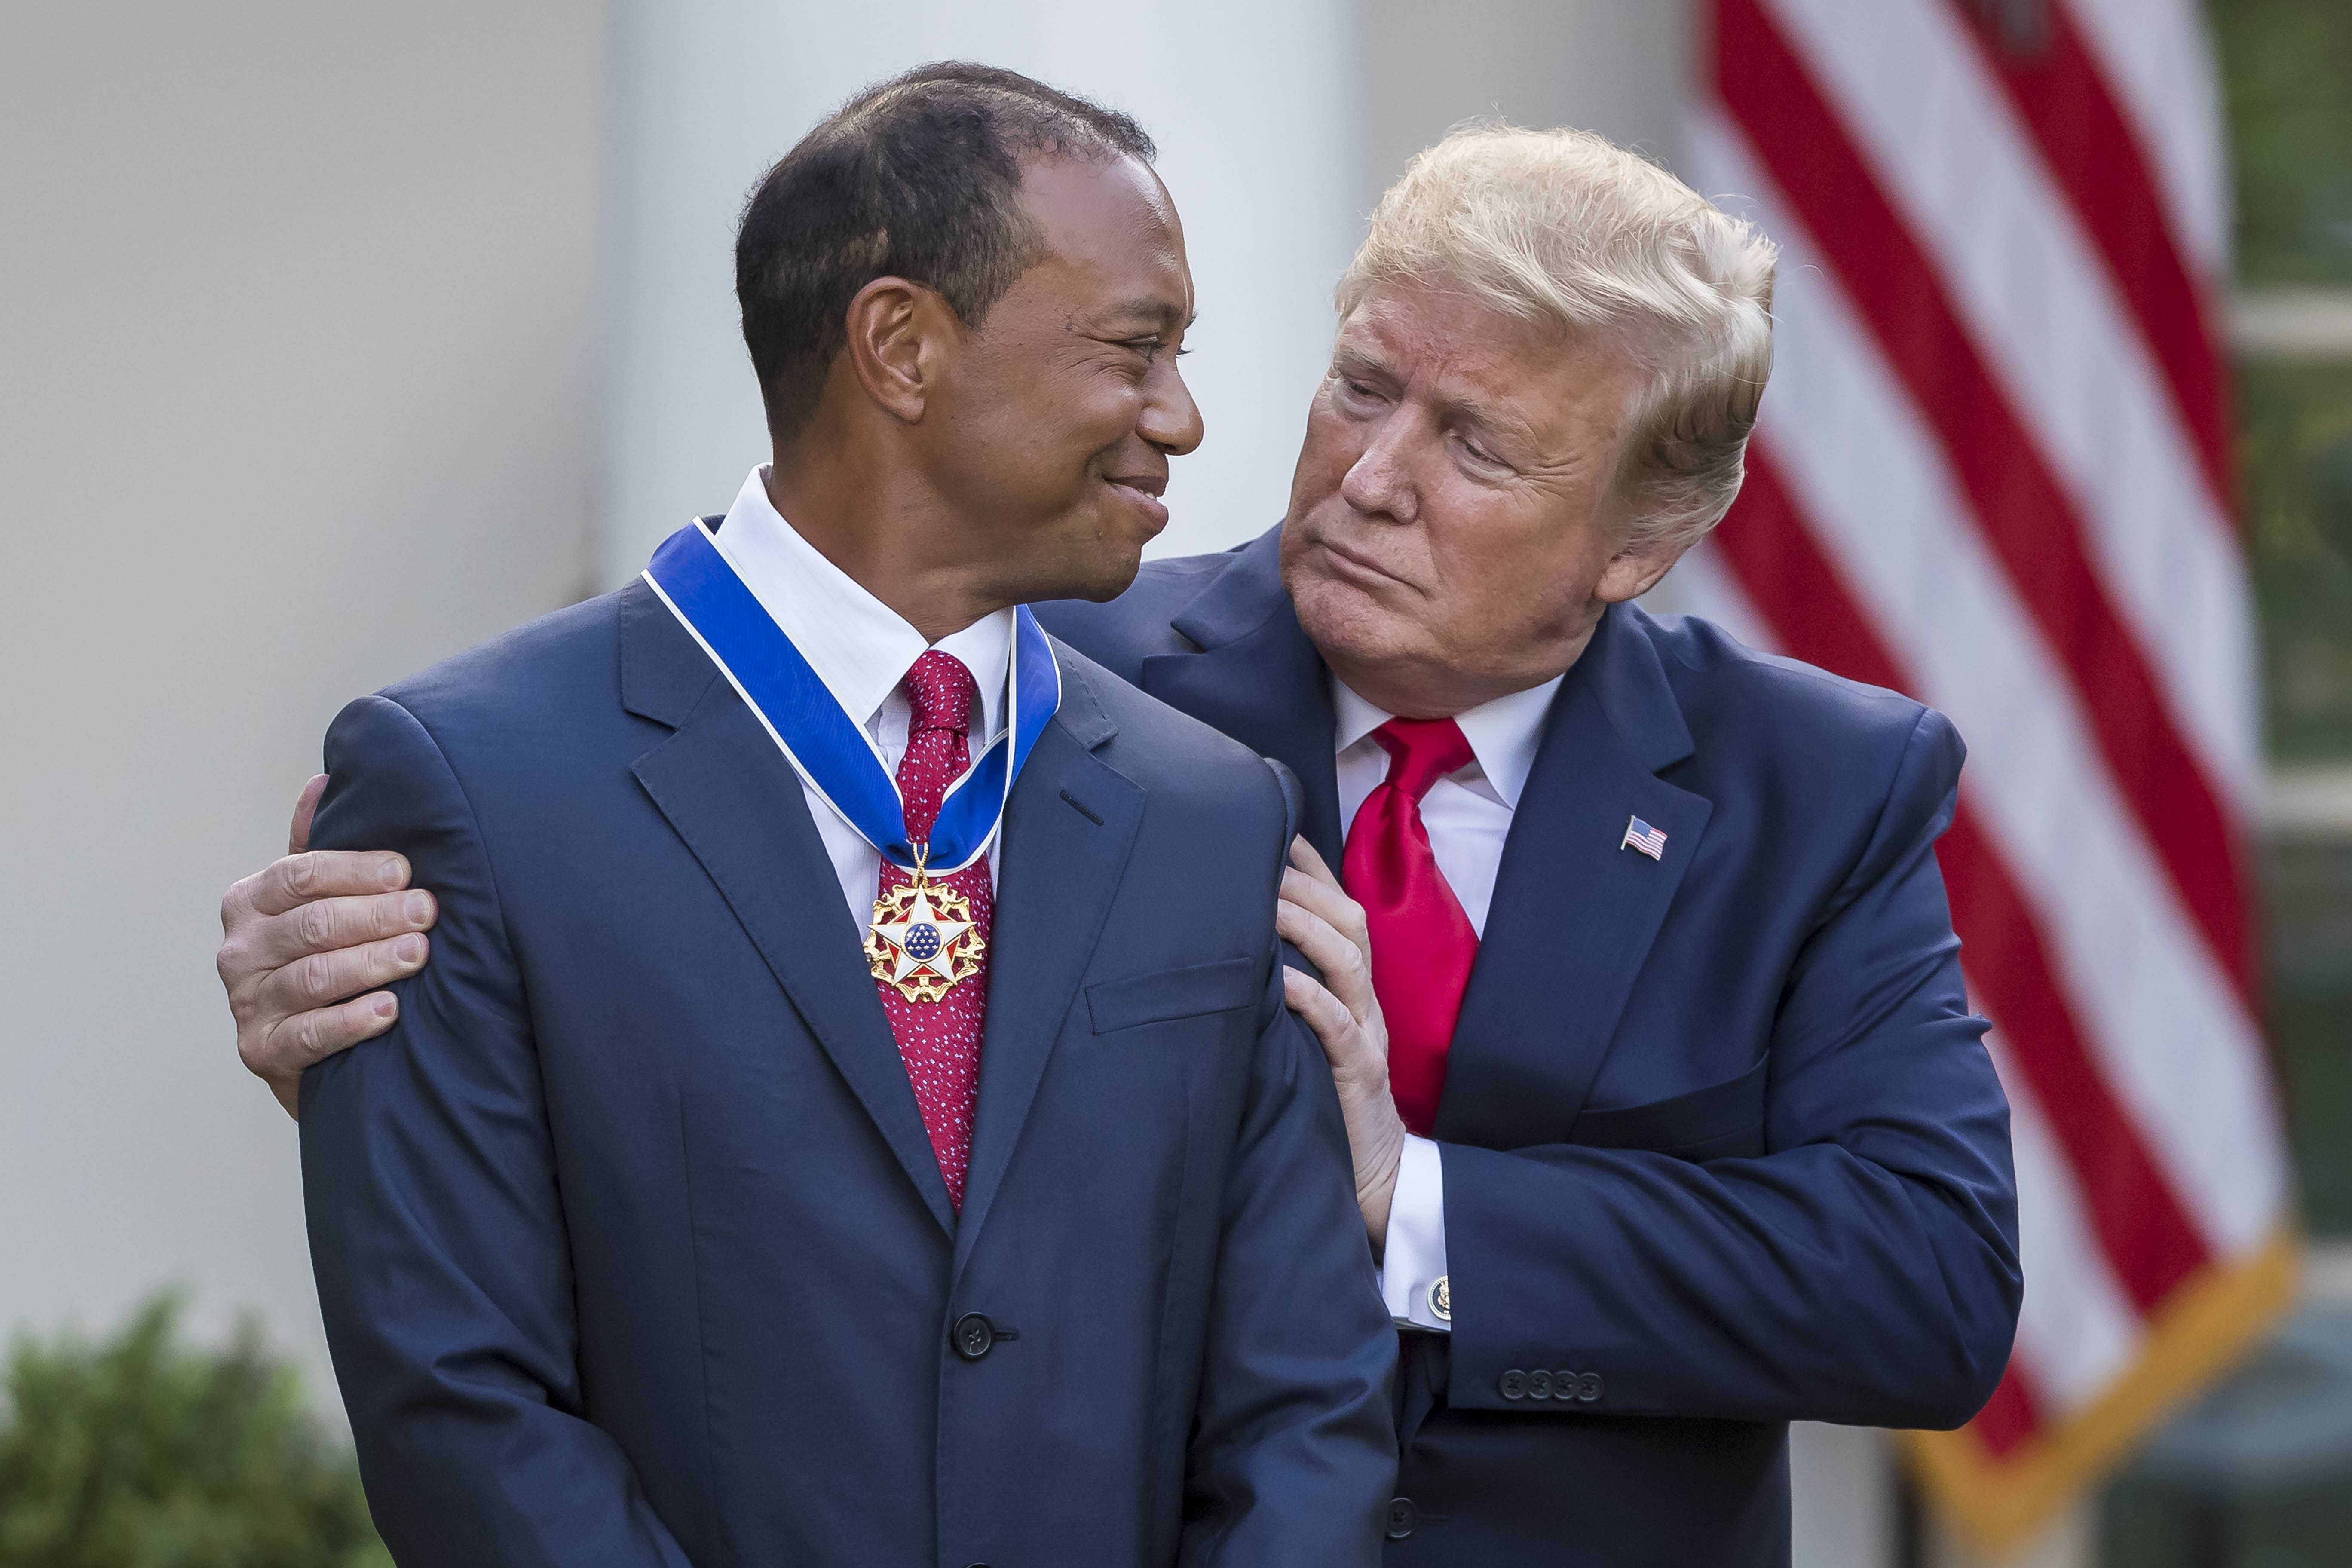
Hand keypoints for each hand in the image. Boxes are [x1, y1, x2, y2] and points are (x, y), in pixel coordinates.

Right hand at [217, 774, 437, 1117]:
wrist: (306, 1045)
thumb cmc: (319, 955)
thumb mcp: (314, 900)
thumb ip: (316, 847)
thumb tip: (324, 779)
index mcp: (250, 901)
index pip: (300, 875)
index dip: (354, 871)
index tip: (405, 870)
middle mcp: (240, 949)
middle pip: (313, 924)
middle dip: (375, 915)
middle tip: (427, 911)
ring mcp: (247, 1002)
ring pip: (314, 976)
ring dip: (371, 963)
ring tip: (418, 954)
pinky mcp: (262, 1050)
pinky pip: (309, 1035)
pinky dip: (351, 1021)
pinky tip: (389, 1010)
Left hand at [1275, 835, 1406, 1251]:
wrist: (1375, 1186)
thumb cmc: (1329, 1110)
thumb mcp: (1305, 1043)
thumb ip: (1284, 999)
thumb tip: (1233, 955)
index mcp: (1352, 992)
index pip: (1338, 912)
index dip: (1311, 868)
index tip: (1272, 827)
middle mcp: (1364, 1005)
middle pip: (1346, 922)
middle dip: (1305, 882)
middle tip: (1256, 850)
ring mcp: (1367, 1038)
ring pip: (1347, 963)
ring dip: (1306, 926)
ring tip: (1265, 899)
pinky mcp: (1361, 1078)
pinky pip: (1341, 1028)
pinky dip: (1313, 999)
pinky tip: (1281, 980)